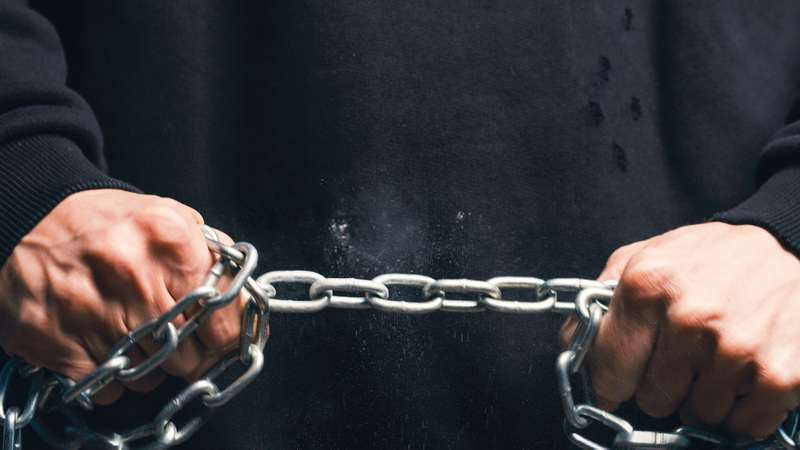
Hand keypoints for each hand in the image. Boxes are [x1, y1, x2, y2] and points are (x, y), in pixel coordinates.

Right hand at [0, 190, 245, 404]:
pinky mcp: (55, 341)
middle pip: (188, 355)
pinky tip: (107, 343)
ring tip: (136, 333)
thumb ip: (211, 253)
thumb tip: (246, 300)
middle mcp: (134, 277)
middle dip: (190, 353)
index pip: (223, 320)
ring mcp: (92, 312)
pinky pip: (108, 386)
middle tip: (179, 338)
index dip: (228, 339)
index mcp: (170, 241)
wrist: (30, 215)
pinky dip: (114, 374)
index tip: (225, 343)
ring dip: (152, 365)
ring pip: (150, 376)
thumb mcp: (168, 216)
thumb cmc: (108, 221)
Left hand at [560, 222, 799, 437]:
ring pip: (697, 414)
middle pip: (651, 399)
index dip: (612, 382)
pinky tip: (744, 375)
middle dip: (662, 386)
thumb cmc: (713, 256)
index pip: (608, 368)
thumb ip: (602, 297)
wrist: (792, 245)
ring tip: (718, 357)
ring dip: (704, 396)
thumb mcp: (647, 256)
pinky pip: (743, 425)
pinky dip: (742, 411)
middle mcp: (687, 316)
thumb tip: (571, 344)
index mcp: (646, 285)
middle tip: (683, 358)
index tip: (617, 385)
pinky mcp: (777, 373)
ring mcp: (734, 347)